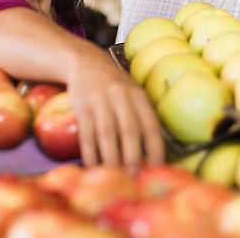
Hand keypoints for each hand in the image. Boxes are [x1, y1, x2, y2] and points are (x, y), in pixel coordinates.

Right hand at [65, 48, 163, 171]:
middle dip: (133, 157)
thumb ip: (142, 117)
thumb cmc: (114, 85)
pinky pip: (87, 133)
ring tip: (115, 176)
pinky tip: (93, 166)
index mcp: (138, 96)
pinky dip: (90, 153)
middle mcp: (121, 97)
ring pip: (107, 134)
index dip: (155, 148)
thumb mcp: (133, 94)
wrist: (85, 62)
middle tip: (134, 178)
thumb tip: (152, 154)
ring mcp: (100, 100)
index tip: (157, 168)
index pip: (151, 125)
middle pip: (129, 131)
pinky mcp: (81, 105)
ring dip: (111, 158)